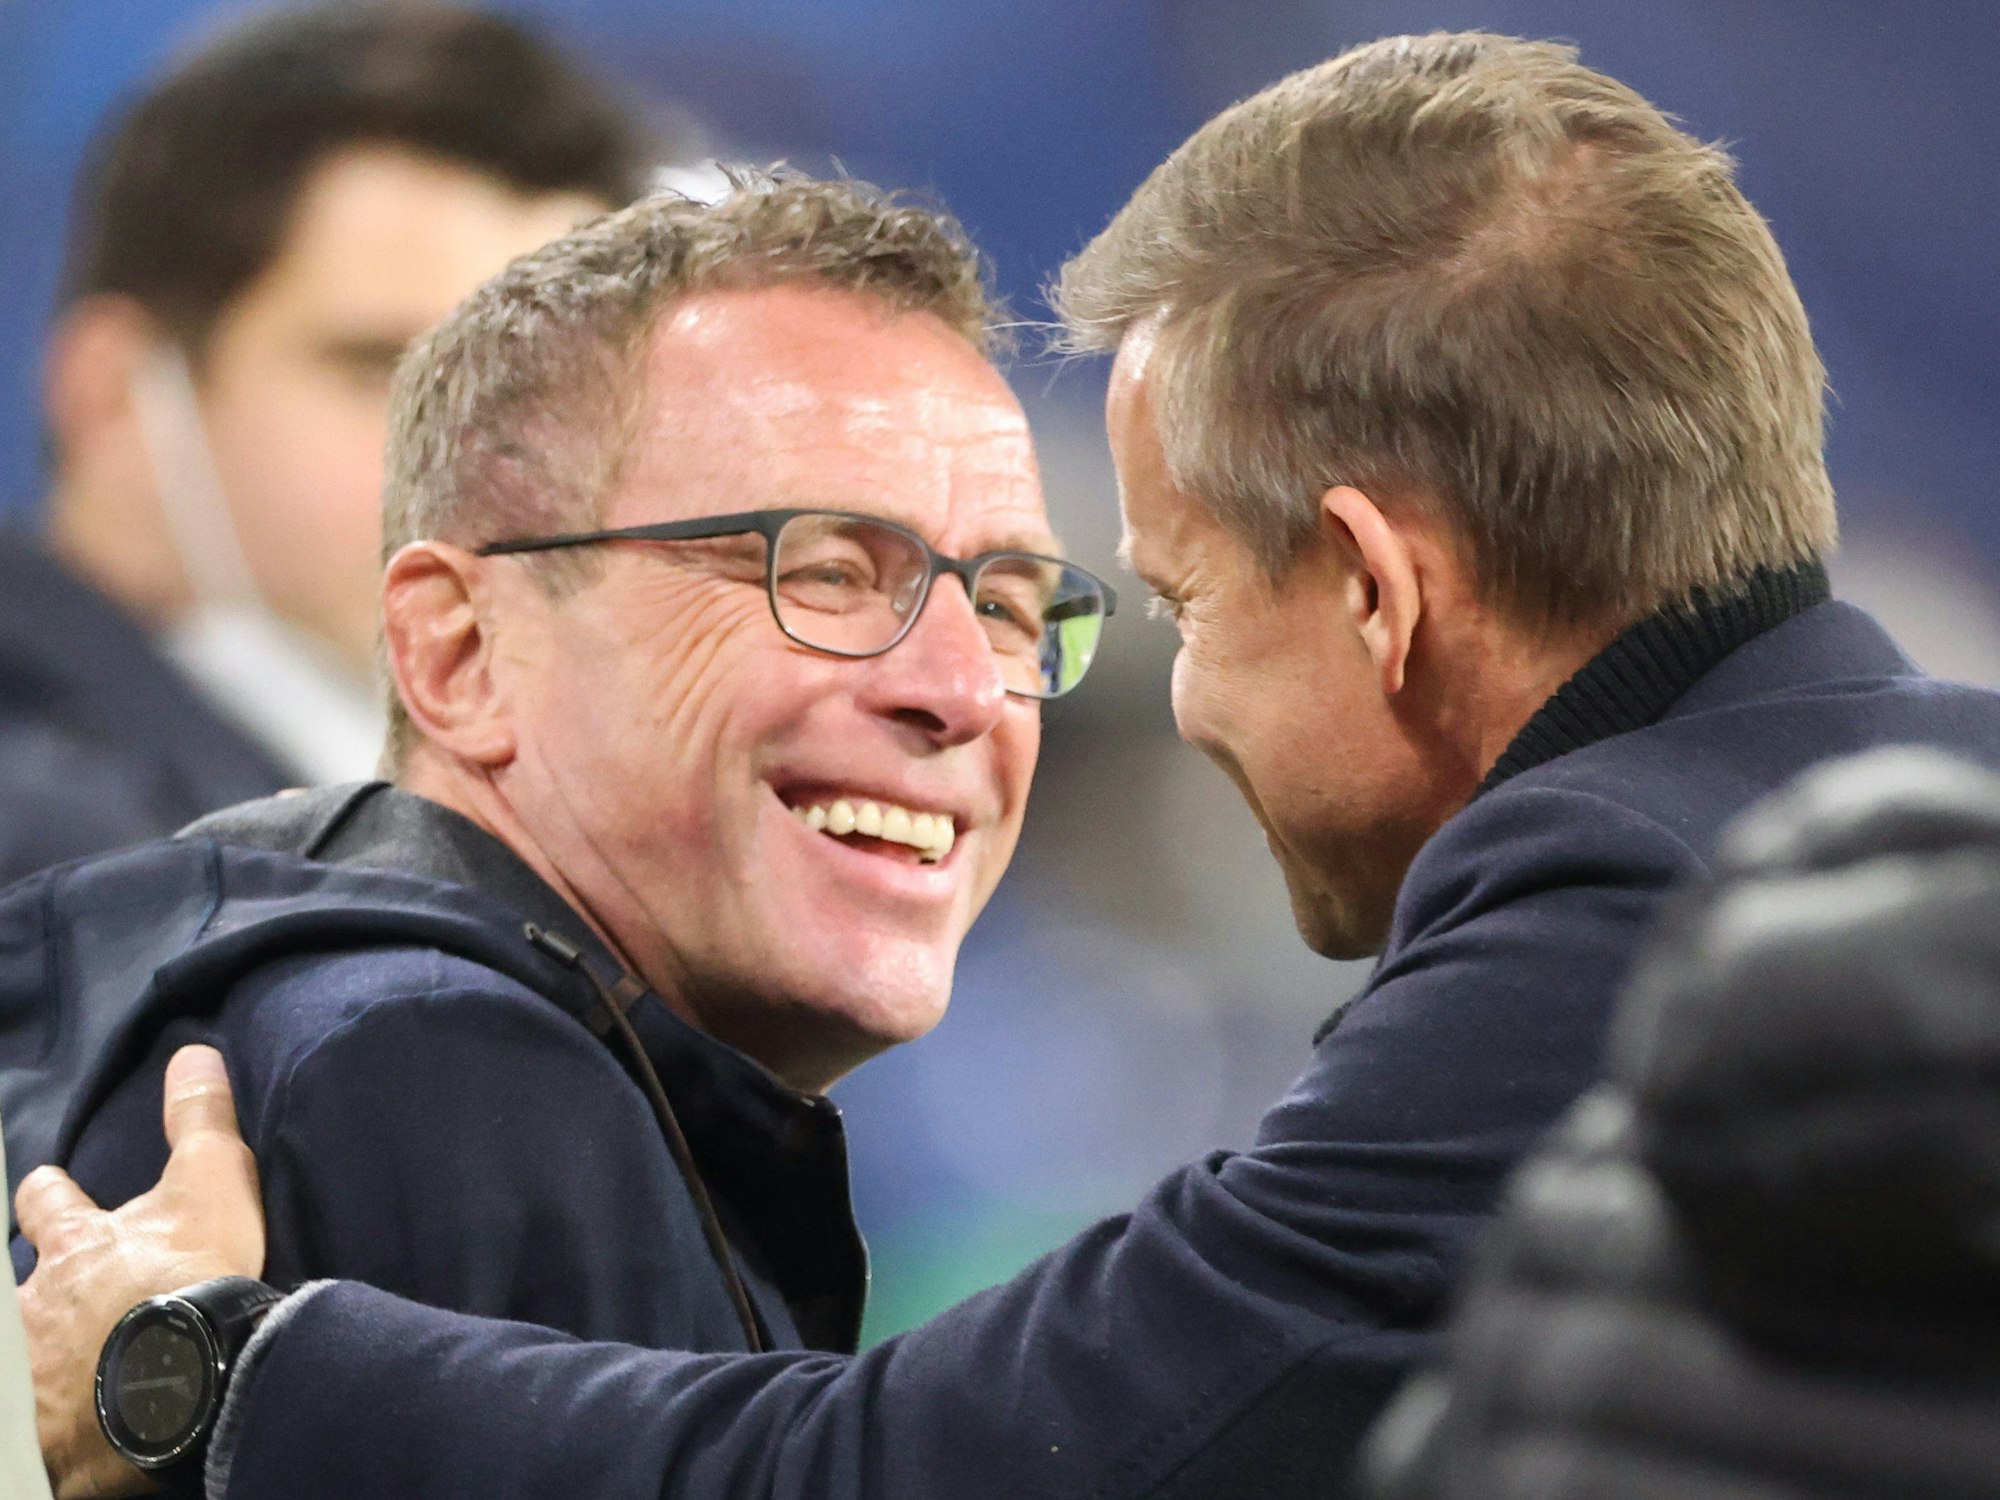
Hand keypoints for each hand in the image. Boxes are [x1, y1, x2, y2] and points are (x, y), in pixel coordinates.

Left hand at [14, 1046, 265, 1498]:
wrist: (173, 1381)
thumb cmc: (188, 1274)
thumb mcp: (210, 1183)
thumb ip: (199, 1120)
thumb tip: (194, 1053)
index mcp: (76, 1241)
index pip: (46, 1202)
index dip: (48, 1194)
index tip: (48, 1187)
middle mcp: (39, 1299)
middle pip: (20, 1281)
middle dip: (36, 1282)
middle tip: (57, 1288)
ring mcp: (30, 1364)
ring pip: (24, 1345)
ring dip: (42, 1348)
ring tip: (69, 1362)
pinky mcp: (39, 1421)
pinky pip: (37, 1412)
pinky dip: (51, 1408)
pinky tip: (67, 1416)